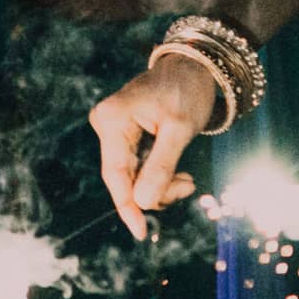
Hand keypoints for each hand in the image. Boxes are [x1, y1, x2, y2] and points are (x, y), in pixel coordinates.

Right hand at [88, 57, 205, 240]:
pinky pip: (137, 166)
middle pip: (125, 178)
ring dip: (161, 184)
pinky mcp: (124, 133)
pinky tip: (178, 172)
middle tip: (188, 186)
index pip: (116, 175)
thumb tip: (141, 202)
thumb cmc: (186, 92)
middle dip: (156, 190)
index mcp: (112, 120)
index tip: (140, 233)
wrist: (192, 66)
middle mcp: (106, 124)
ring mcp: (114, 129)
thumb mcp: (179, 130)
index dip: (127, 206)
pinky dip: (158, 174)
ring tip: (187, 179)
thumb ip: (161, 167)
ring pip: (133, 176)